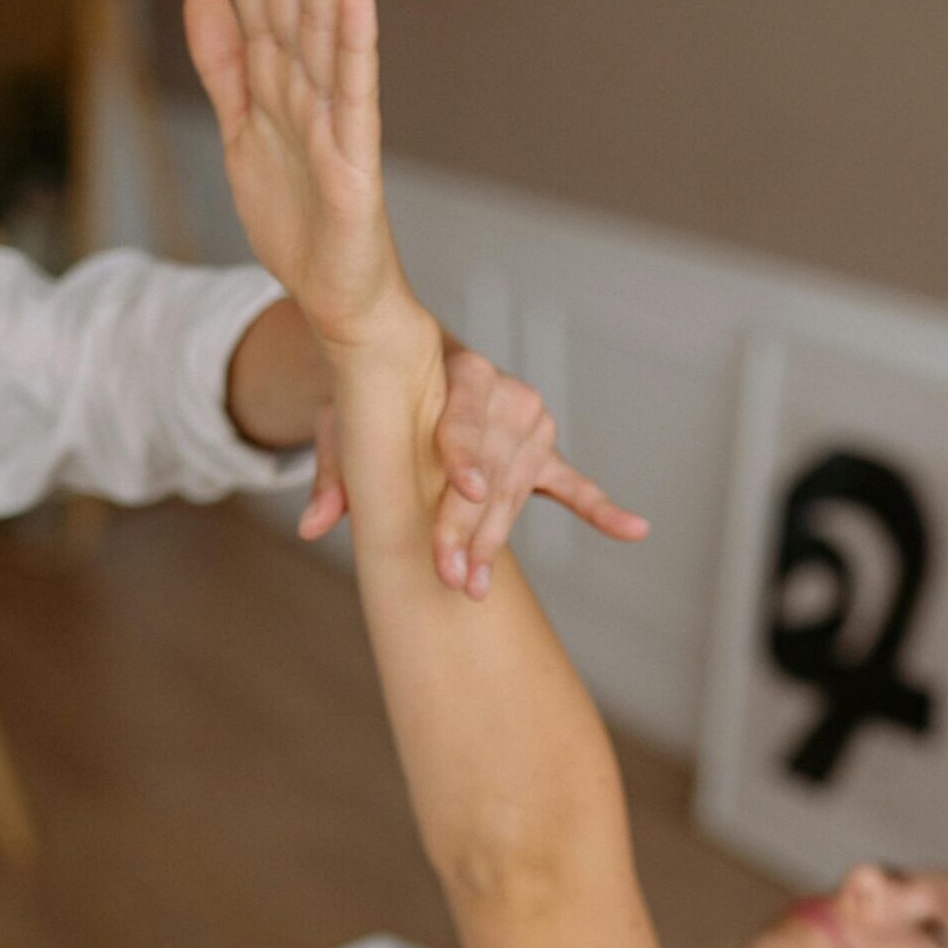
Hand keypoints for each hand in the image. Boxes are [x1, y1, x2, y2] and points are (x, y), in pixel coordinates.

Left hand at [183, 0, 404, 349]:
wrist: (337, 300)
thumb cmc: (300, 222)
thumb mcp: (239, 133)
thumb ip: (223, 64)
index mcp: (274, 75)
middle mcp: (306, 85)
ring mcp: (334, 119)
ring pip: (322, 26)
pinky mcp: (355, 162)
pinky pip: (353, 95)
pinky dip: (353, 43)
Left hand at [298, 341, 648, 594]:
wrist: (401, 361)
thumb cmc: (371, 392)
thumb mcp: (344, 419)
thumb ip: (336, 470)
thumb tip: (313, 526)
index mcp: (461, 370)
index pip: (464, 417)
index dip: (463, 456)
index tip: (463, 491)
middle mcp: (505, 393)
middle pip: (491, 470)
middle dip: (469, 527)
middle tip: (451, 575)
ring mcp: (529, 426)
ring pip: (516, 493)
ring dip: (496, 540)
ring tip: (476, 586)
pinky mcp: (540, 454)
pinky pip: (574, 486)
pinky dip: (602, 509)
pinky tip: (635, 529)